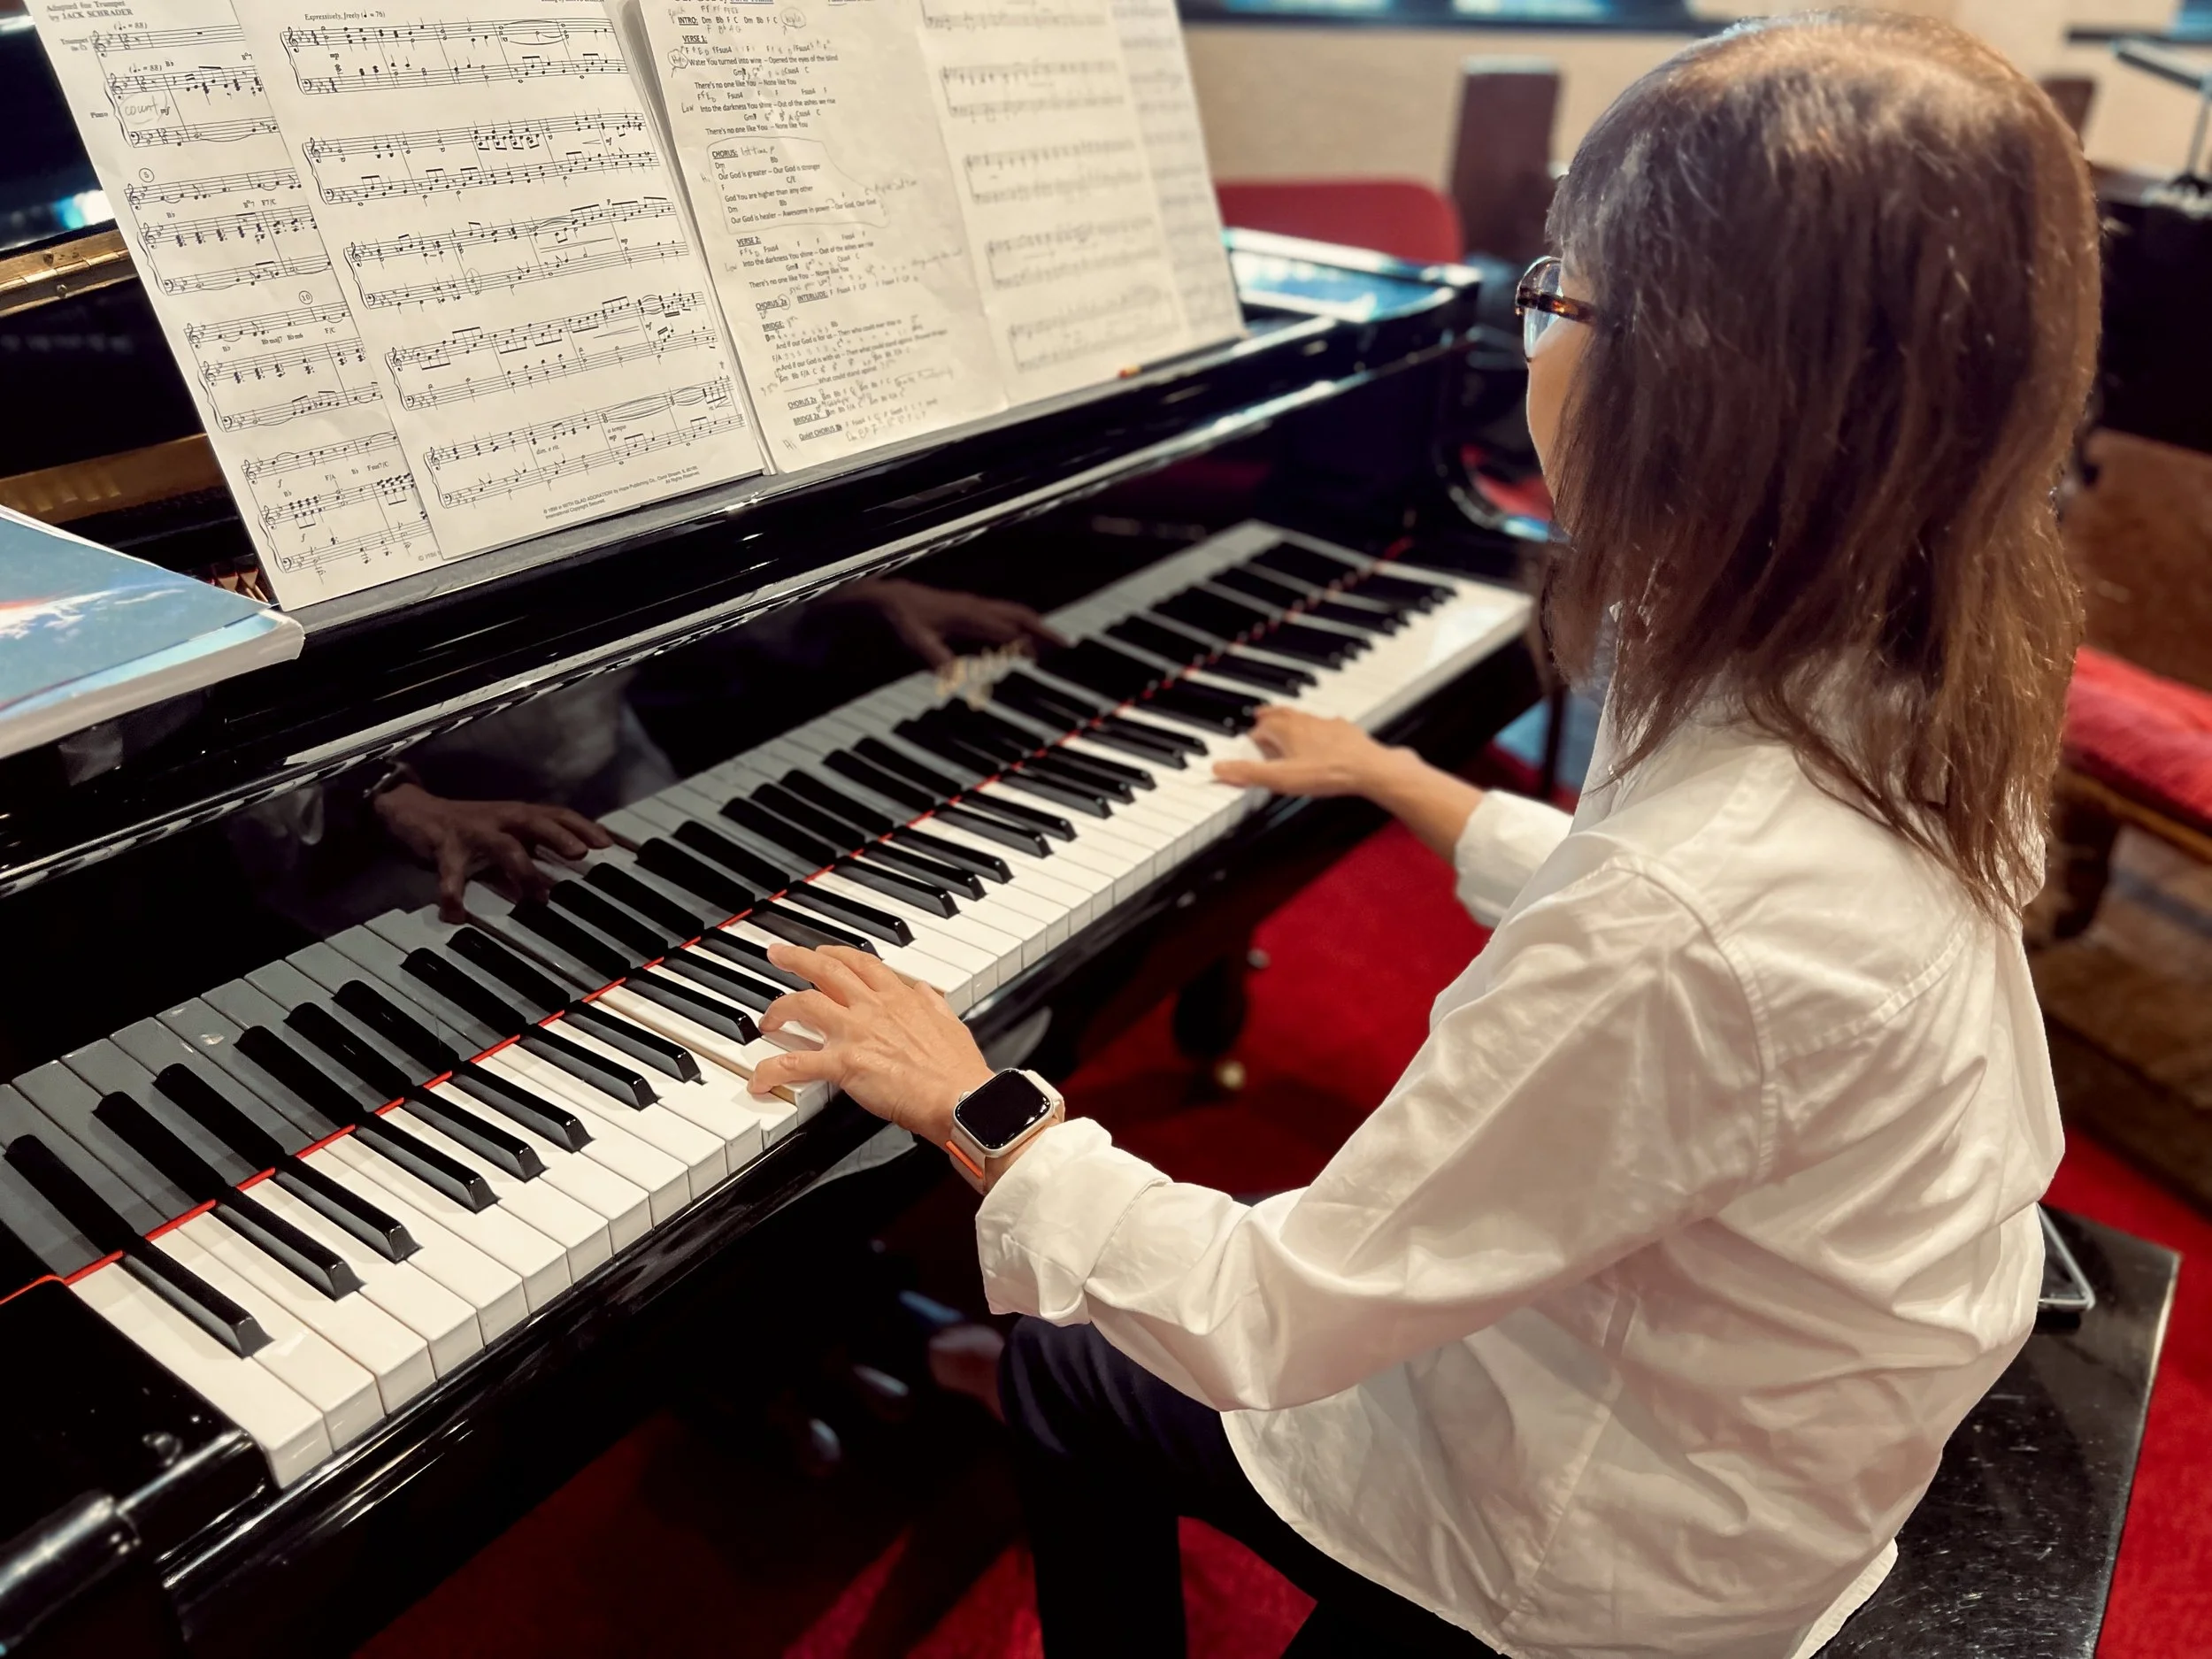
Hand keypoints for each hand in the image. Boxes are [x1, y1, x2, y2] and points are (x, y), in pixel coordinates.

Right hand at [373, 782, 611, 922]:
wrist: (416, 811)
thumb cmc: (471, 828)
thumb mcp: (507, 834)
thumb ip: (535, 850)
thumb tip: (569, 875)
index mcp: (518, 815)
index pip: (556, 814)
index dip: (582, 826)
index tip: (605, 843)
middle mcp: (500, 819)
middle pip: (536, 821)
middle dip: (559, 836)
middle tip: (580, 853)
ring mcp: (473, 831)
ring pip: (503, 845)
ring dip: (522, 868)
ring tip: (536, 896)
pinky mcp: (445, 845)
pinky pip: (451, 873)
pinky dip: (453, 895)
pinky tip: (456, 914)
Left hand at [747, 944, 994, 1144]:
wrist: (961, 1098)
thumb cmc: (960, 1071)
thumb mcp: (952, 1024)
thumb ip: (933, 1005)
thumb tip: (925, 991)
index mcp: (900, 997)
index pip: (861, 963)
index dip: (837, 954)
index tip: (823, 953)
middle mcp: (874, 1007)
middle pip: (825, 971)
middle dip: (796, 959)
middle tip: (776, 954)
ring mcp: (856, 1032)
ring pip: (804, 1005)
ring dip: (779, 1008)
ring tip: (767, 1019)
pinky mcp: (845, 1064)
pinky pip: (797, 1063)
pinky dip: (773, 1071)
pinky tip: (759, 1080)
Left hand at [847, 578, 1065, 669]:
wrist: (889, 599)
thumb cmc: (903, 618)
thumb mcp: (915, 640)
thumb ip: (934, 656)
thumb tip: (952, 675)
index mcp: (968, 615)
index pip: (1007, 628)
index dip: (1029, 641)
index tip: (1052, 655)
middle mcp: (977, 608)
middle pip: (1020, 617)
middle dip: (1045, 631)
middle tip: (1067, 647)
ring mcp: (976, 608)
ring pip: (1015, 615)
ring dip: (1037, 629)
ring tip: (1056, 646)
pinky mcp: (972, 611)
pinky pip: (1005, 618)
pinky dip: (1022, 629)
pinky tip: (1024, 645)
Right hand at [1211, 706, 1405, 797]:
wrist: (1369, 768)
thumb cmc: (1327, 773)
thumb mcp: (1280, 779)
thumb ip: (1248, 774)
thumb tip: (1218, 768)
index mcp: (1285, 729)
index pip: (1259, 728)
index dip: (1252, 739)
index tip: (1249, 746)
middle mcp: (1304, 721)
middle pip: (1280, 714)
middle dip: (1268, 717)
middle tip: (1260, 718)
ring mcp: (1326, 724)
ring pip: (1302, 717)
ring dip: (1291, 721)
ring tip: (1286, 726)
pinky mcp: (1344, 731)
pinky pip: (1326, 726)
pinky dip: (1318, 730)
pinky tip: (1323, 739)